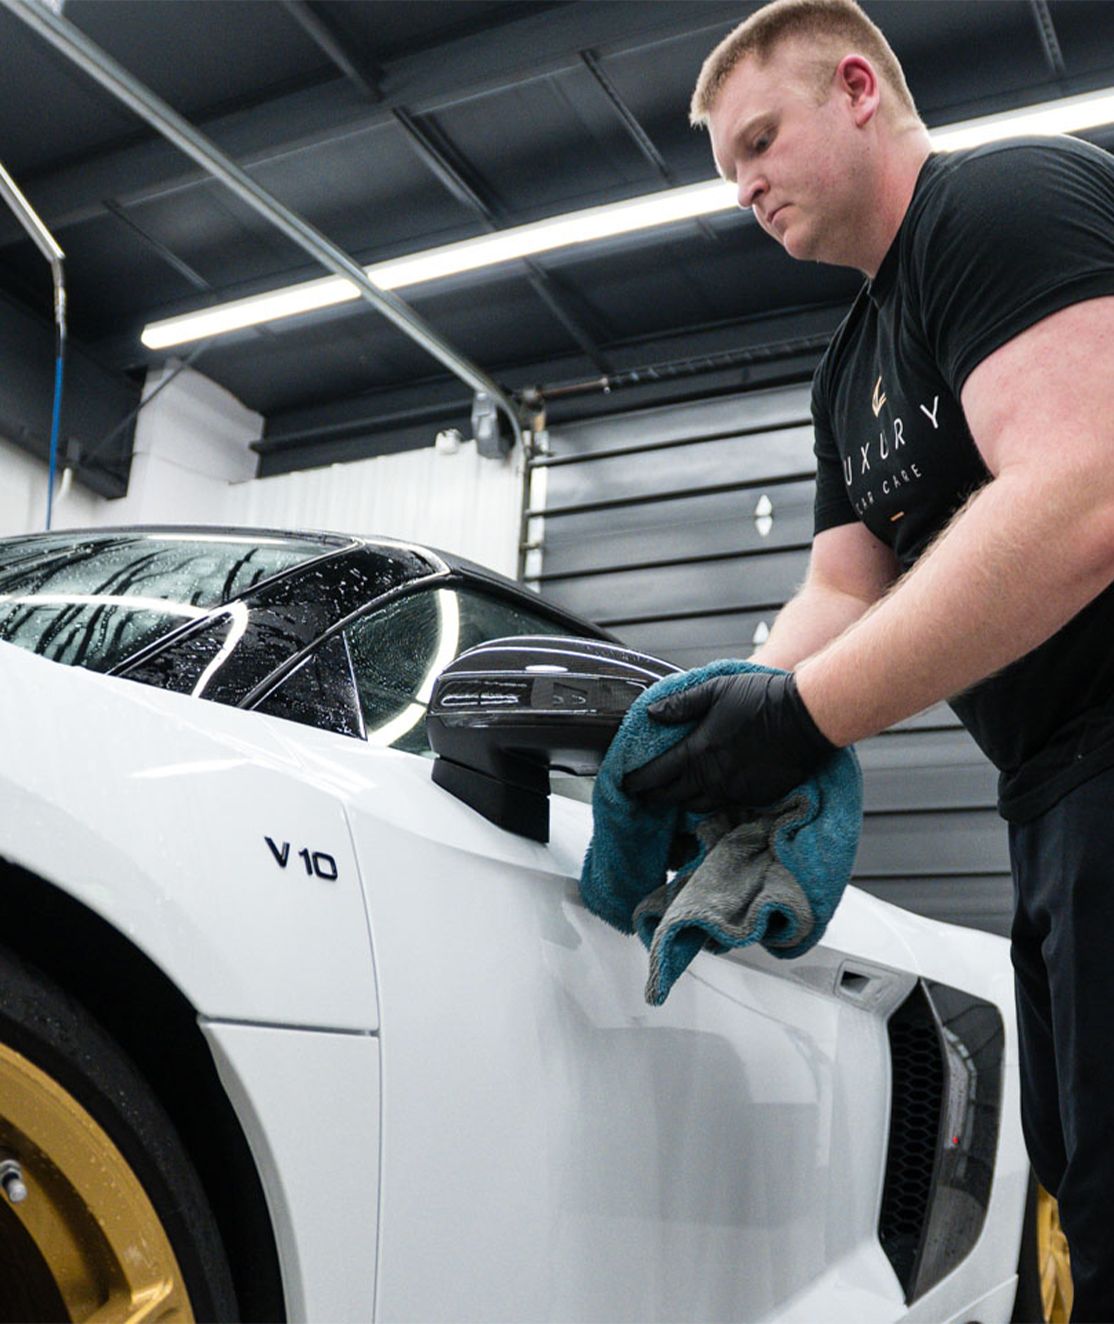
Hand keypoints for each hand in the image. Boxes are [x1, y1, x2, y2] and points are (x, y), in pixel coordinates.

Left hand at [622, 671, 836, 812]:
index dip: (637, 781)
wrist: (805, 719)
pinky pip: (722, 807)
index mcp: (699, 750)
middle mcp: (713, 776)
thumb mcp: (716, 690)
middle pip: (672, 797)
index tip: (625, 784)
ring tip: (670, 797)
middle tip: (641, 795)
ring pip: (696, 806)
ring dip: (679, 802)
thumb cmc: (762, 698)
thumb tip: (652, 713)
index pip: (657, 774)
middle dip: (652, 797)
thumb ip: (681, 703)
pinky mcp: (753, 798)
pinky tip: (706, 794)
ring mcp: (734, 790)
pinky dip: (709, 803)